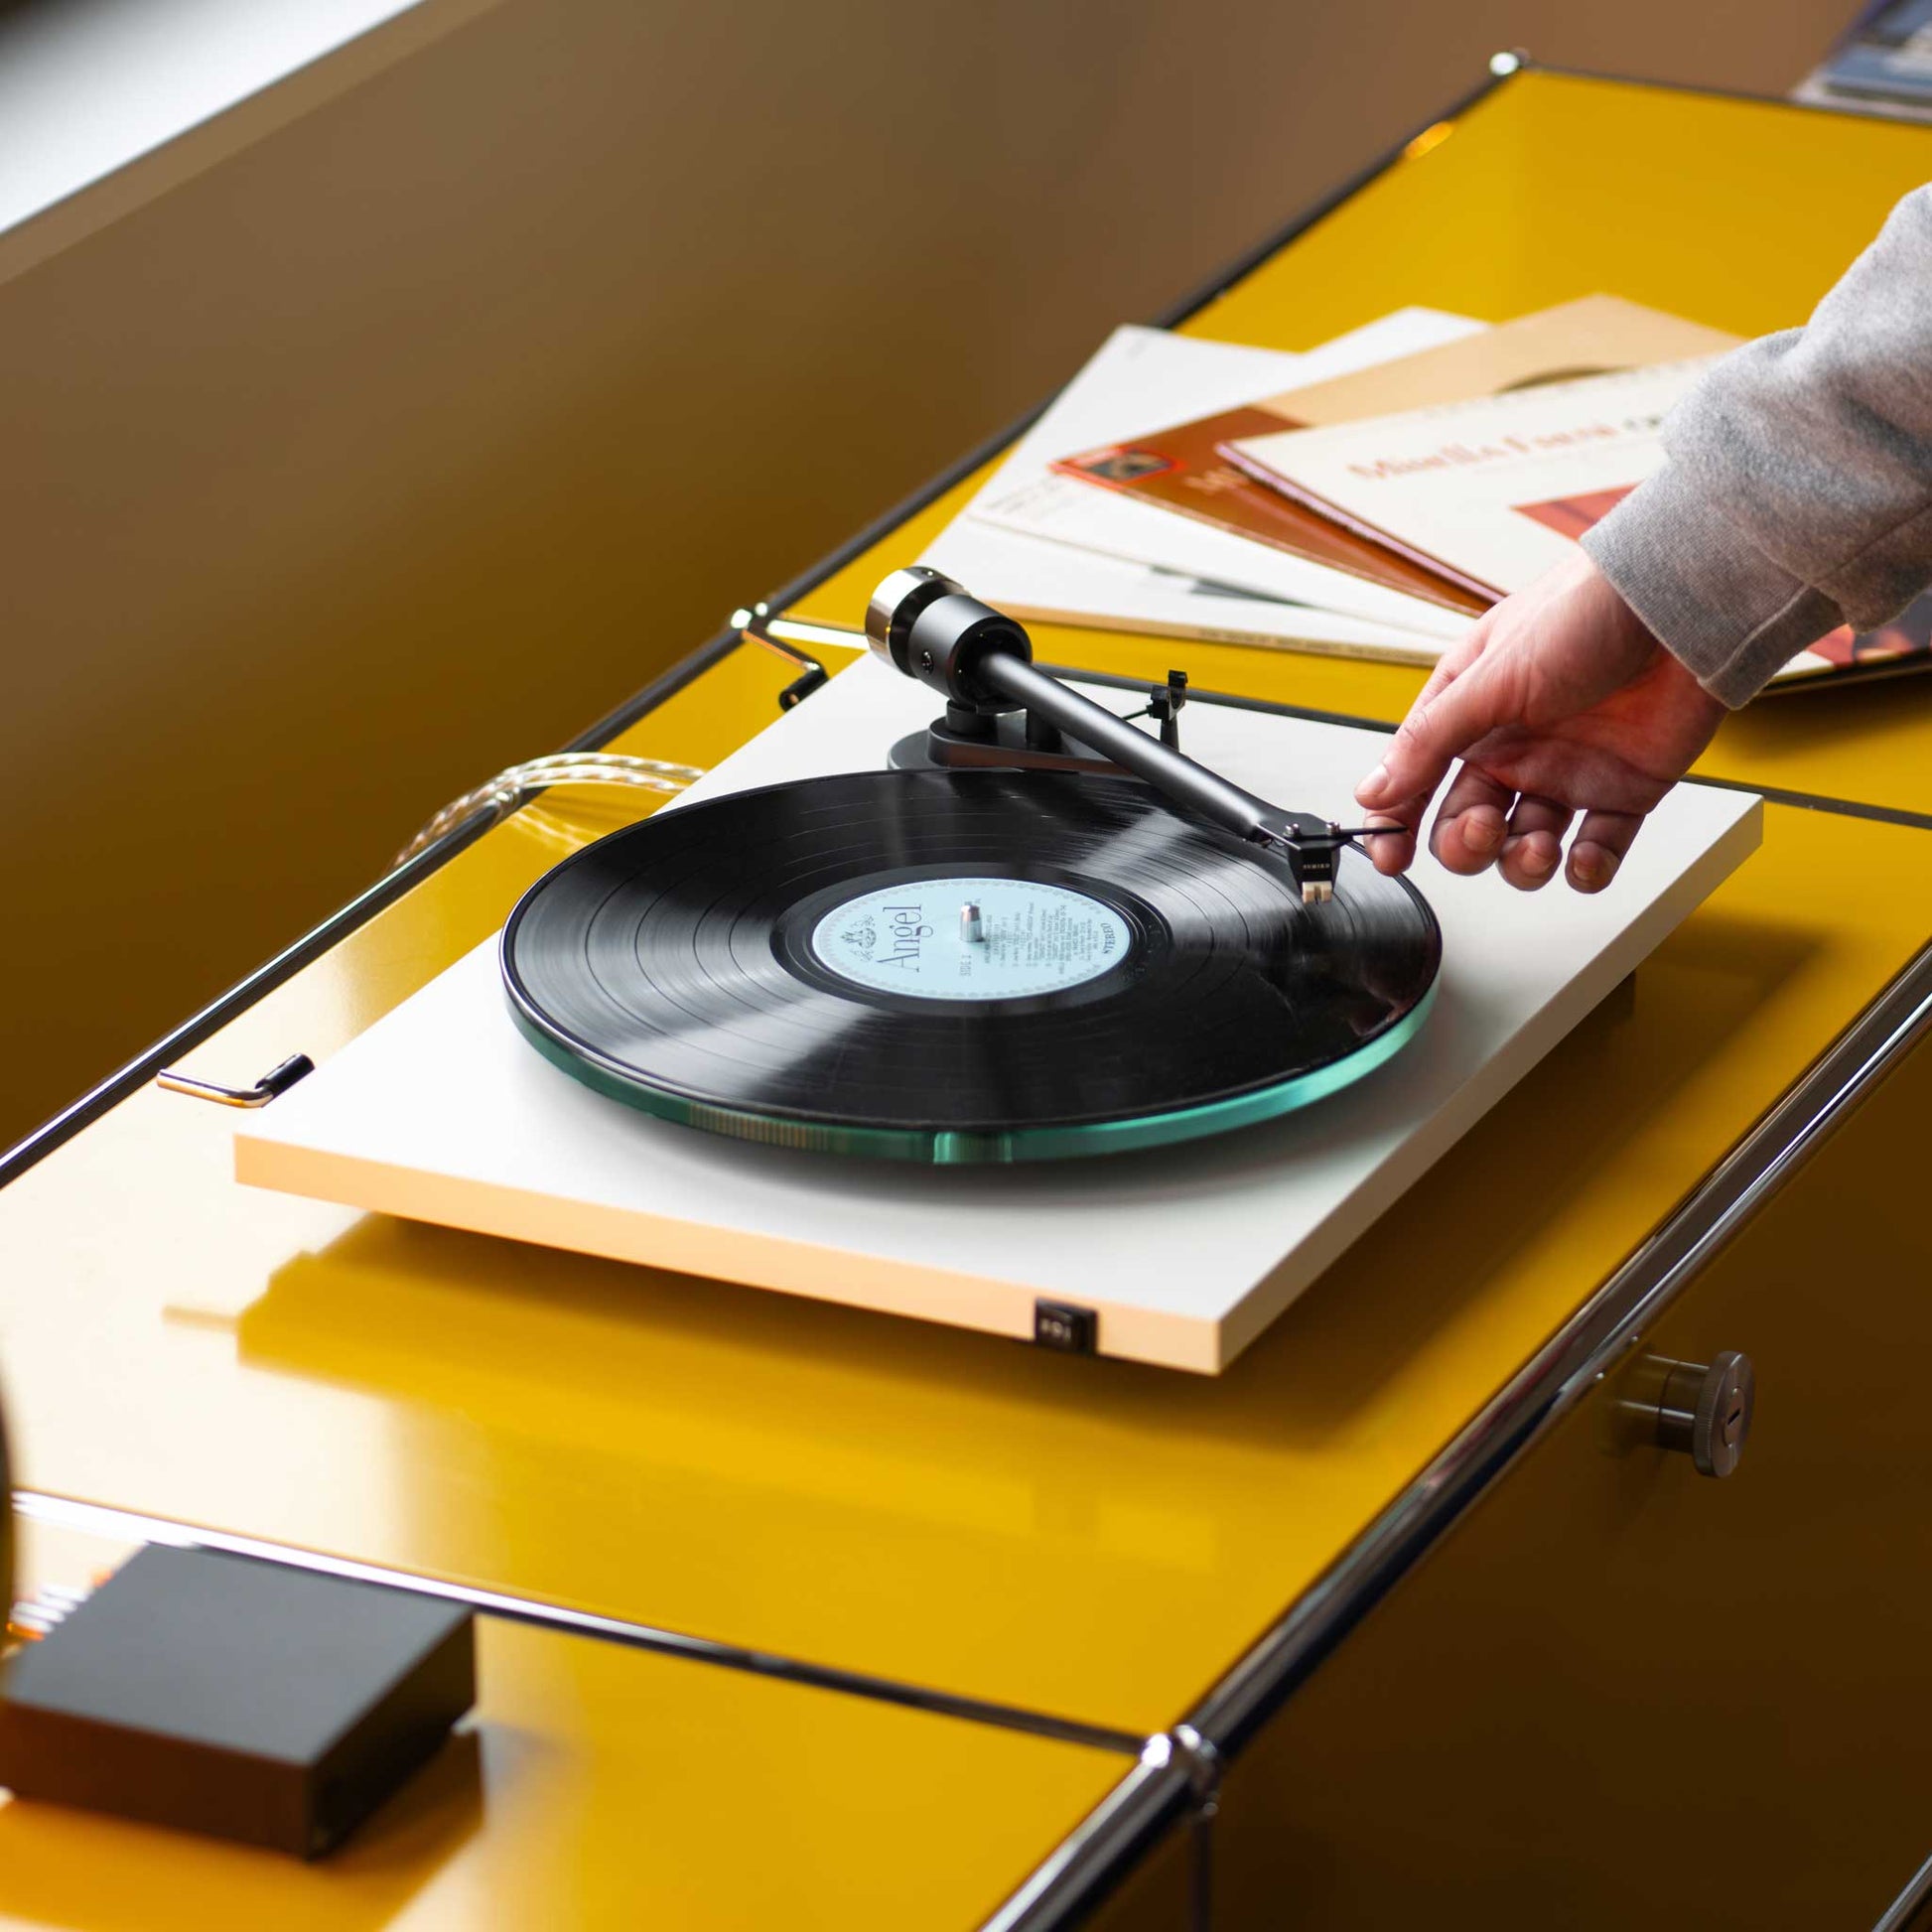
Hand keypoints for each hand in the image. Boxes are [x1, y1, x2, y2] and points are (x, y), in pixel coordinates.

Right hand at [1354, 552, 1724, 892]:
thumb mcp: (1489, 678)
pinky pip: (1597, 850)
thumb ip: (1429, 742)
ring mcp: (1567, 773)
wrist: (1679, 608)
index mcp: (1471, 715)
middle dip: (1467, 844)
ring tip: (1538, 847)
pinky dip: (1587, 869)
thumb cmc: (1585, 615)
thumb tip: (1373, 791)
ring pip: (1525, 848)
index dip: (1398, 824)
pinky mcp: (1622, 791)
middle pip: (1466, 827)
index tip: (1392, 856)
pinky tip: (1582, 859)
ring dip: (1523, 862)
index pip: (1417, 781)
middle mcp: (1514, 748)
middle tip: (1485, 828)